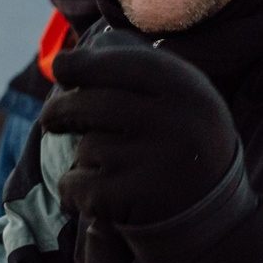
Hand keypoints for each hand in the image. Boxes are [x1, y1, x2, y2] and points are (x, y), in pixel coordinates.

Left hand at [39, 32, 239, 229]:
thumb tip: (93, 44)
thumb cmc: (186, 145)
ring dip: (83, 158)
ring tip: (109, 169)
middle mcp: (175, 123)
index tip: (59, 66)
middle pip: (94, 104)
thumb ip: (144, 66)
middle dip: (61, 109)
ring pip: (87, 147)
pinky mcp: (133, 200)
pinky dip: (73, 190)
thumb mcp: (183, 98)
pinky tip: (97, 196)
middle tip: (49, 119)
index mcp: (188, 91)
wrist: (214, 218)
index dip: (84, 63)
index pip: (122, 64)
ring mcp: (155, 163)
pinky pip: (77, 184)